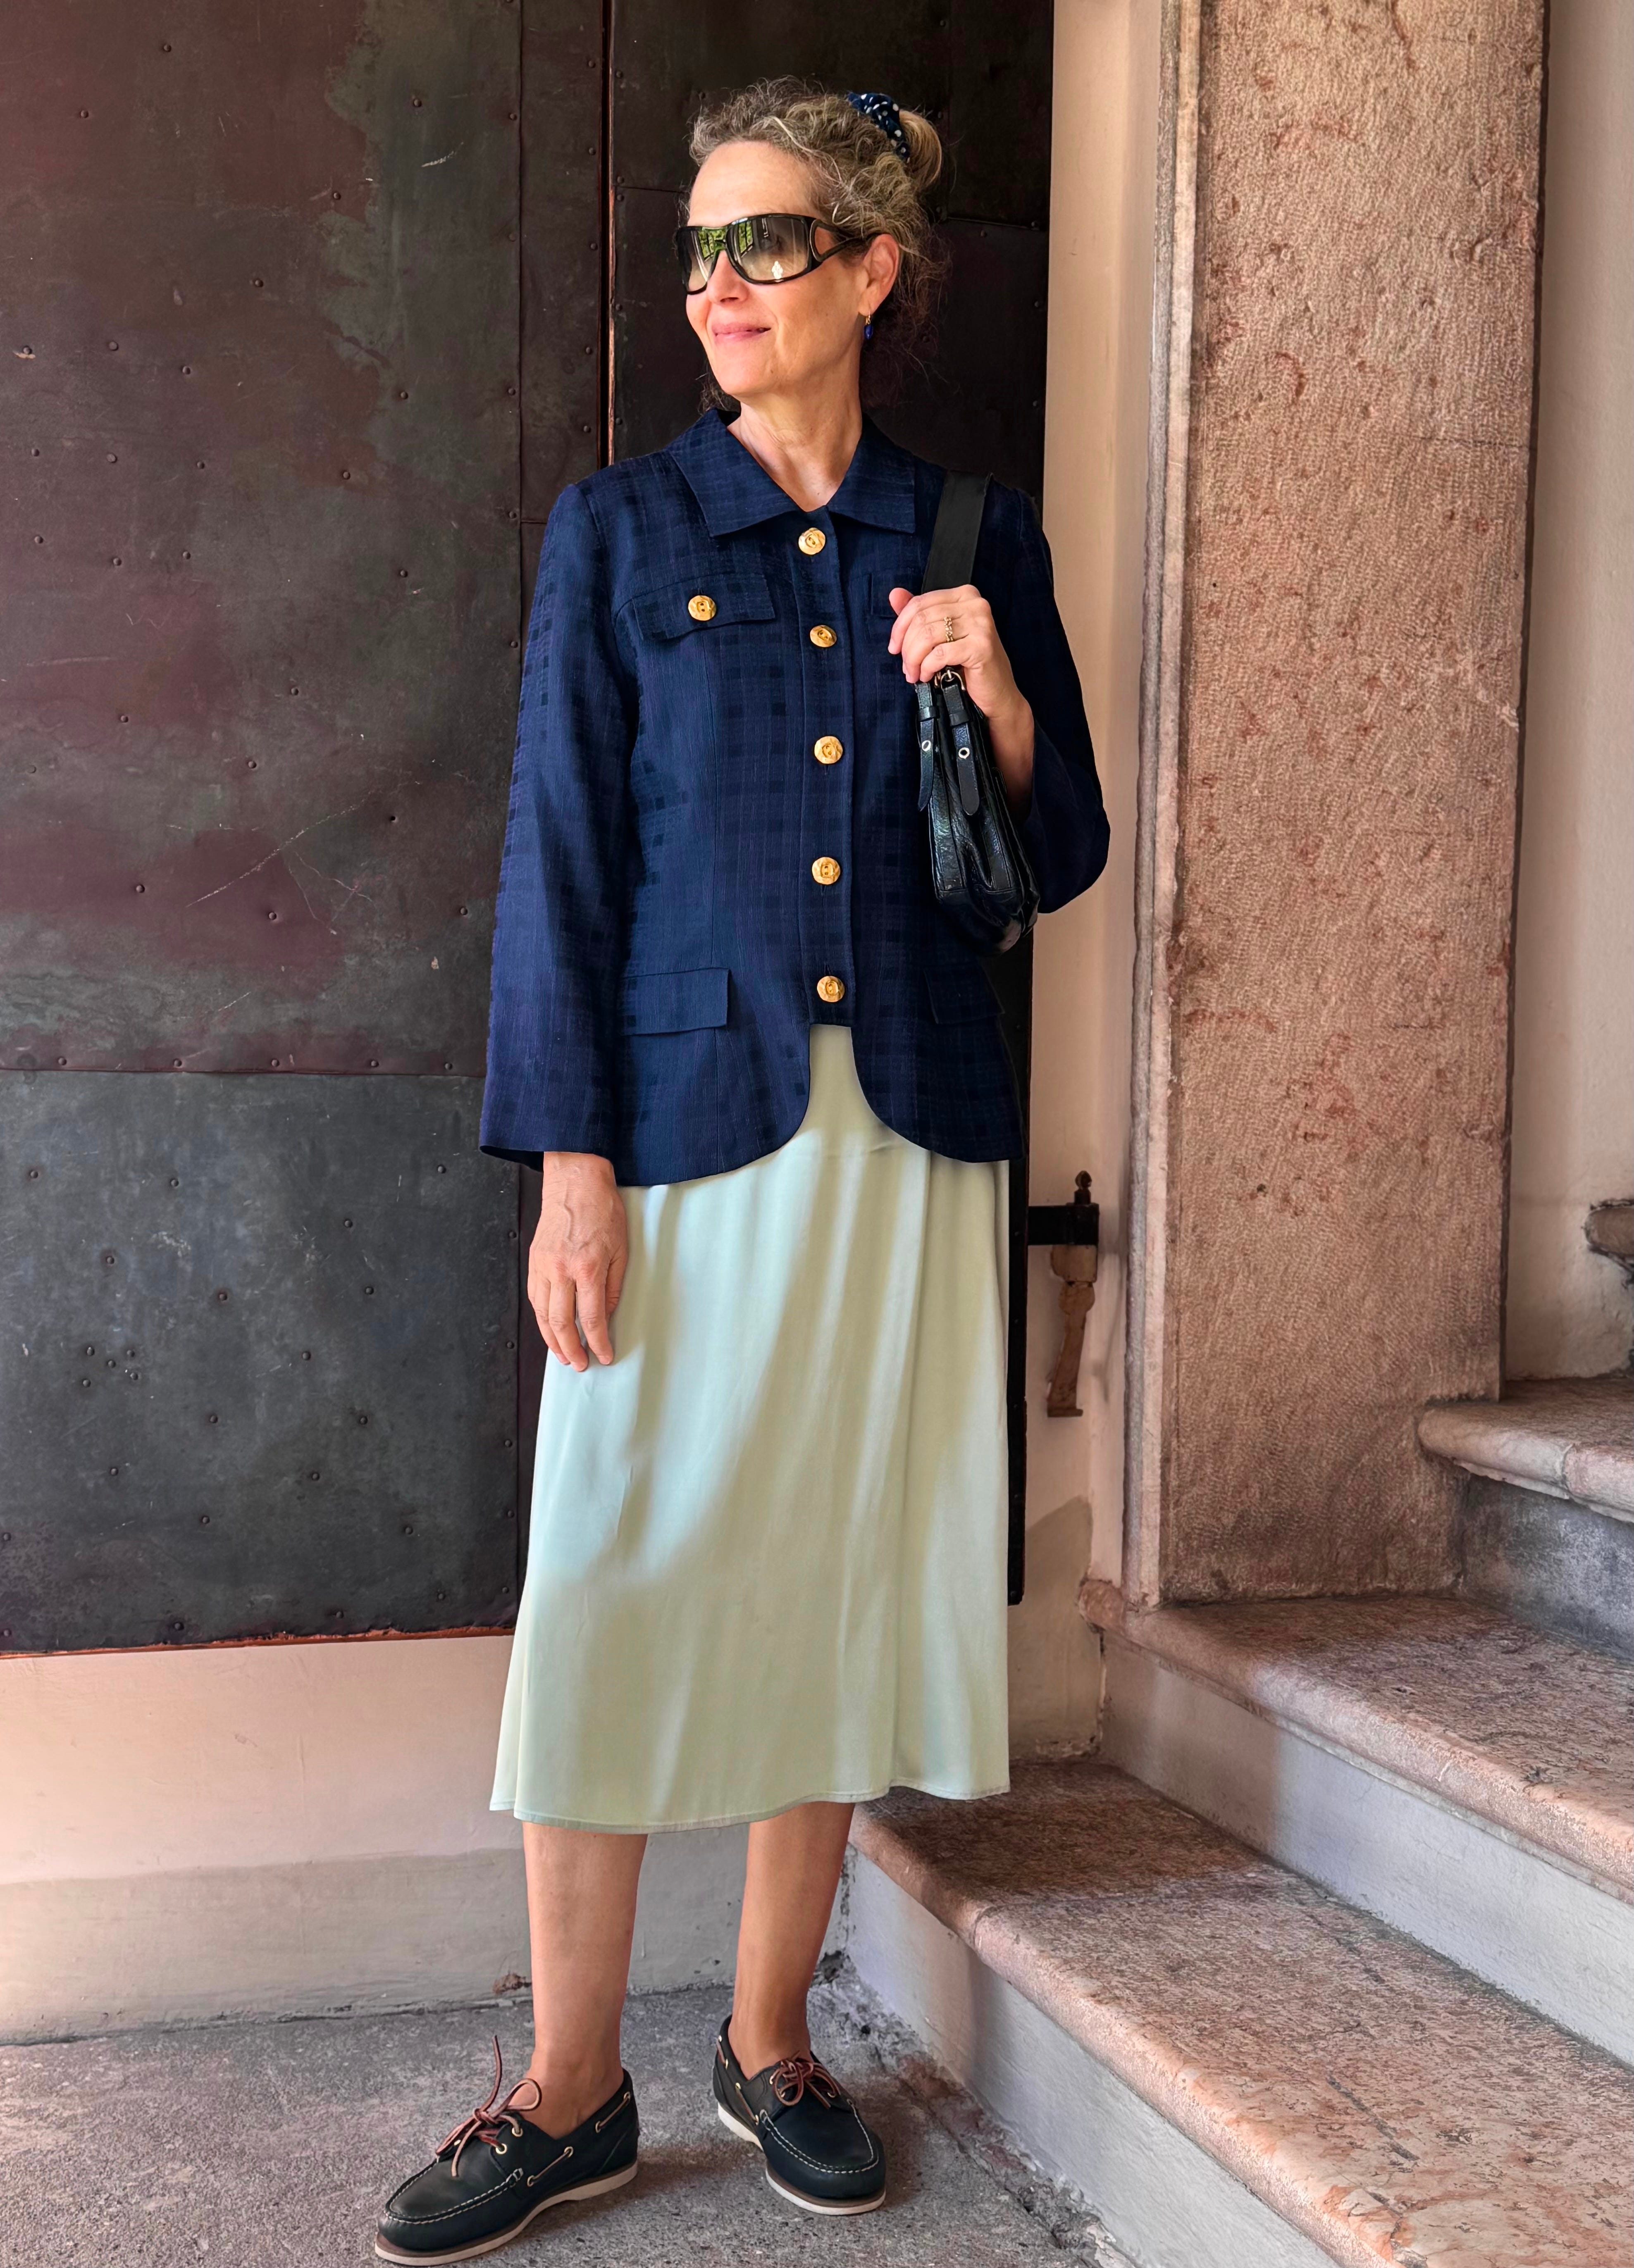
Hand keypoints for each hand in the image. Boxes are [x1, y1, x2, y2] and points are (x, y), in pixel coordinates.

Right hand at [530, 1153, 626, 1369]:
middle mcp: (561, 1269)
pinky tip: (550, 1329)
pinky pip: (535, 1298)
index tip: (604, 1356)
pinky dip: (542, 1318)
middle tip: (580, 1364)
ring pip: (543, 1315)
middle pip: (562, 1323)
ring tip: (564, 1356)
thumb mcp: (622, 1249)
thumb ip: (614, 1286)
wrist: (575, 1182)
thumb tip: (606, 1315)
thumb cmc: (603, 1211)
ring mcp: (543, 1266)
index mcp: (588, 1267)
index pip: (591, 1318)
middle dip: (572, 1349)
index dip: (598, 1342)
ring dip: (553, 1340)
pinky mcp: (534, 1261)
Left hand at [888, 582, 1034, 813]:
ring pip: (928, 632)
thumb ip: (919, 617)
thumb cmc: (966, 680)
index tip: (894, 650)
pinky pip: (941, 649)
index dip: (900, 625)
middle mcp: (975, 602)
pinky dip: (928, 666)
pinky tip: (930, 680)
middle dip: (906, 645)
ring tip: (916, 678)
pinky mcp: (983, 646)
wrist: (996, 710)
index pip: (919, 601)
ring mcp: (982, 623)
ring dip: (914, 658)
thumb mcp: (936, 646)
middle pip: (921, 616)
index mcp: (965, 597)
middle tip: (906, 670)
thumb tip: (894, 593)